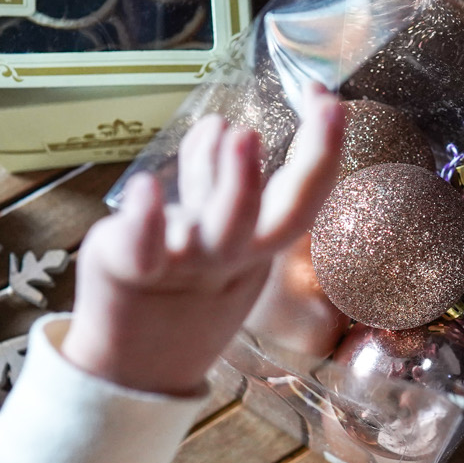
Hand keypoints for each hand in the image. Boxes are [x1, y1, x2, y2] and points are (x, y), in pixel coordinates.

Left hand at [61, 91, 345, 395]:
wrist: (134, 364)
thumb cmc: (180, 288)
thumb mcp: (208, 231)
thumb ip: (210, 177)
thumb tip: (220, 124)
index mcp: (258, 246)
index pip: (305, 196)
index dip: (324, 148)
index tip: (330, 98)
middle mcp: (231, 256)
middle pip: (276, 216)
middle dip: (302, 164)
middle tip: (316, 113)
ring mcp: (186, 264)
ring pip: (220, 227)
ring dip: (232, 180)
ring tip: (231, 130)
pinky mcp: (134, 268)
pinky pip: (145, 245)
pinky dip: (148, 216)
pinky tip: (147, 183)